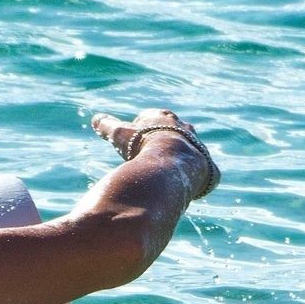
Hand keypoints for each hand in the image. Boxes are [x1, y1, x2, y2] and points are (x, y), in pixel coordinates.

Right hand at [91, 108, 217, 199]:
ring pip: (192, 150)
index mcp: (164, 118)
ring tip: (170, 172)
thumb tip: (95, 118)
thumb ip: (108, 126)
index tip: (137, 138)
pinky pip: (206, 173)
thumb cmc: (143, 144)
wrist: (170, 161)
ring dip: (182, 159)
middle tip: (154, 154)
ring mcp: (198, 147)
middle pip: (176, 131)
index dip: (145, 127)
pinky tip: (190, 186)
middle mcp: (185, 129)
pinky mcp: (209, 168)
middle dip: (166, 141)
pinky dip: (200, 178)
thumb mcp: (121, 134)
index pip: (155, 117)